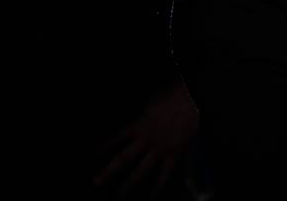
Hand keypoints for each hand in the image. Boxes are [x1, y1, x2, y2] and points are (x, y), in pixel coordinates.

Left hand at [92, 82, 198, 197]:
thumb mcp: (151, 100)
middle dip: (109, 171)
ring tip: (120, 194)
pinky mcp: (174, 153)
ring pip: (142, 170)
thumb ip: (143, 112)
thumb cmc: (173, 96)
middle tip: (97, 182)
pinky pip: (165, 172)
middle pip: (124, 158)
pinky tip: (153, 194)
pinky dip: (159, 184)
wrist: (191, 101)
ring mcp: (160, 148)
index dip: (106, 146)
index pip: (118, 138)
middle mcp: (147, 139)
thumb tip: (139, 115)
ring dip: (130, 183)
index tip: (95, 154)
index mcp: (140, 125)